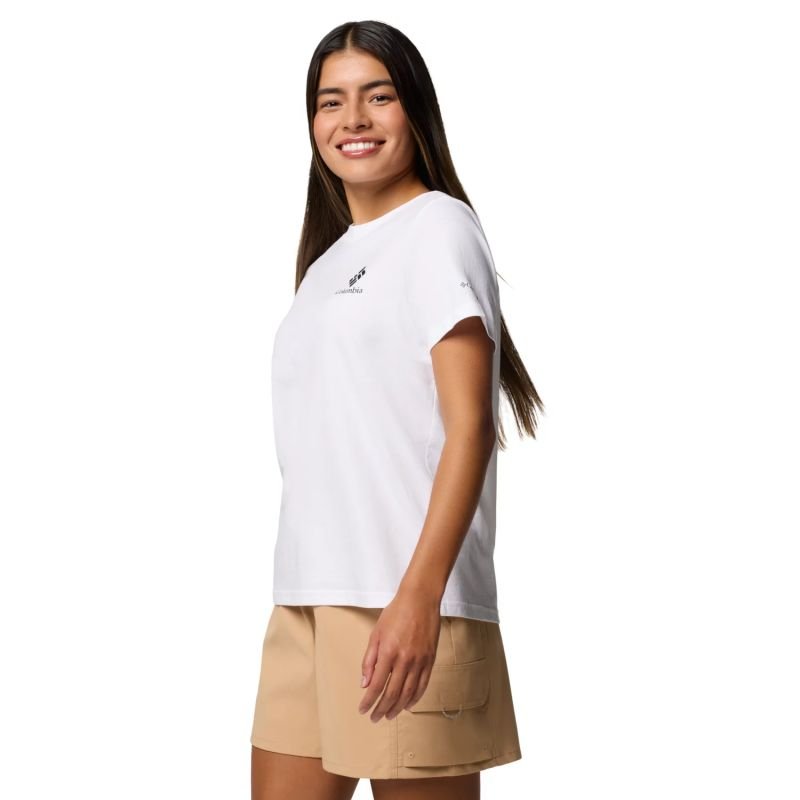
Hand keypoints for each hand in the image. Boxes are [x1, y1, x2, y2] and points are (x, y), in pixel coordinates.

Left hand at [357, 589, 440, 722]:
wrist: (420, 600)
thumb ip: (369, 660)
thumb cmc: (395, 613)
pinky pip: (423, 684)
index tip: (363, 710)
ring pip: (408, 693)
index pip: (377, 685)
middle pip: (392, 693)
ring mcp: (419, 661)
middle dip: (382, 709)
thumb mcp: (375, 633)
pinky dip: (415, 698)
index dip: (369, 701)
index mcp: (388, 652)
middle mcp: (404, 659)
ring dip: (397, 707)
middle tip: (375, 718)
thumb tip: (364, 683)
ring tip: (389, 715)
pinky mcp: (430, 660)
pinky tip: (408, 704)